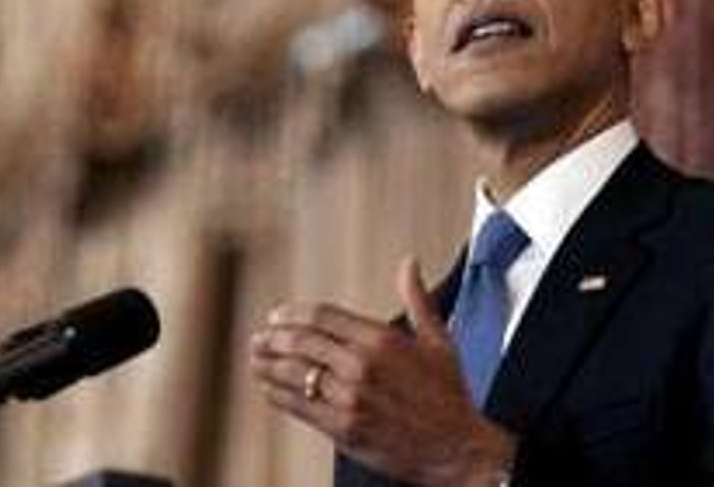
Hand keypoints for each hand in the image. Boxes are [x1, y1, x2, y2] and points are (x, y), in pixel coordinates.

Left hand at [250, 257, 516, 485]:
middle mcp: (361, 366)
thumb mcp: (438, 341)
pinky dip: (279, 395)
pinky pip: (300, 406)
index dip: (293, 315)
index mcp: (382, 340)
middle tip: (260, 337)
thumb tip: (410, 263)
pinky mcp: (342, 428)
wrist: (457, 449)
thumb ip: (417, 299)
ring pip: (295, 374)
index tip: (278, 317)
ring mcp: (350, 398)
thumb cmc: (449, 396)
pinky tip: (269, 389)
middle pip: (302, 342)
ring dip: (269, 365)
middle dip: (274, 338)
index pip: (322, 316)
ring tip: (256, 359)